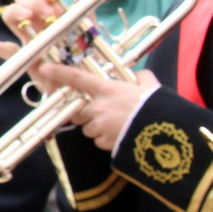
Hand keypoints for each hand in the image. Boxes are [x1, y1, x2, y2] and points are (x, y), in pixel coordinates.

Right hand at [0, 0, 87, 93]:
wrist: (79, 79)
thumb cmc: (82, 50)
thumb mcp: (86, 25)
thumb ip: (83, 4)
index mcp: (49, 9)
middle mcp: (35, 20)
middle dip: (32, 2)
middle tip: (47, 14)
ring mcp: (26, 37)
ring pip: (10, 16)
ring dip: (14, 12)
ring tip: (26, 19)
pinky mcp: (23, 56)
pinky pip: (5, 50)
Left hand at [37, 66, 155, 149]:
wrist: (168, 135)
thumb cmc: (160, 108)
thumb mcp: (151, 87)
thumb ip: (142, 78)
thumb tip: (139, 75)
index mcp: (107, 90)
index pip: (77, 78)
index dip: (59, 73)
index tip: (44, 68)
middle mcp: (98, 107)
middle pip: (78, 111)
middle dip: (86, 114)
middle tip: (104, 113)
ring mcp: (99, 126)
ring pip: (88, 128)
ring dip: (98, 128)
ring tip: (119, 126)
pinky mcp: (104, 142)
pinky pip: (98, 141)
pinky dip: (106, 140)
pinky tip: (123, 137)